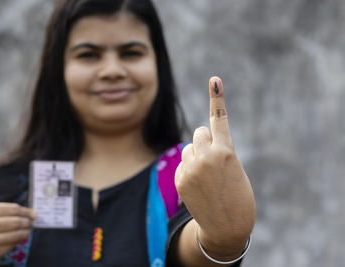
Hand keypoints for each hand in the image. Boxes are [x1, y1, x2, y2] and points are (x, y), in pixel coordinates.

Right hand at [0, 203, 35, 266]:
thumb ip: (4, 211)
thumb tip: (29, 212)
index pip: (13, 209)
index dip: (26, 211)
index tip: (33, 213)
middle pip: (16, 221)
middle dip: (28, 222)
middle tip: (32, 222)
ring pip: (16, 234)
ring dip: (26, 232)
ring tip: (28, 230)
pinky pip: (12, 245)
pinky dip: (18, 241)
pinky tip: (19, 238)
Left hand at [175, 76, 255, 247]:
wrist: (227, 226)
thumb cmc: (237, 195)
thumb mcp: (233, 169)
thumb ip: (217, 152)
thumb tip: (193, 144)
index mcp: (227, 152)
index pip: (219, 119)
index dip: (217, 98)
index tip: (214, 80)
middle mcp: (207, 157)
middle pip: (199, 132)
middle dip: (205, 142)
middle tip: (213, 161)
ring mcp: (191, 168)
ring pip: (189, 148)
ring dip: (196, 156)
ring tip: (207, 177)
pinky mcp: (180, 179)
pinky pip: (182, 164)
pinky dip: (189, 171)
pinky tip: (198, 187)